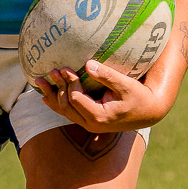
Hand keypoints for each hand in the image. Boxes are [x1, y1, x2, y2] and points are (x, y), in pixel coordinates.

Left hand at [33, 59, 171, 132]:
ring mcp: (89, 124)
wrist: (148, 113)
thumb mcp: (127, 85)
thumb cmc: (139, 97)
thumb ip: (107, 76)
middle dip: (57, 88)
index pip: (76, 99)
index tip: (66, 68)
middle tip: (50, 71)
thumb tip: (87, 64)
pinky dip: (57, 104)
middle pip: (66, 106)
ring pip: (64, 111)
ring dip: (52, 96)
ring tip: (39, 82)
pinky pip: (69, 113)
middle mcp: (91, 123)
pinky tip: (46, 97)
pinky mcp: (89, 120)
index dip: (69, 83)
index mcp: (99, 116)